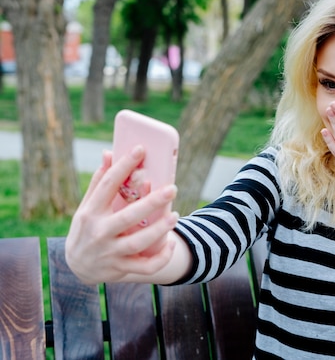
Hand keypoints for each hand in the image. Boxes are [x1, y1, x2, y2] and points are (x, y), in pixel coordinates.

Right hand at [65, 145, 178, 284]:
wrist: (77, 266)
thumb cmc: (88, 227)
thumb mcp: (87, 206)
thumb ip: (100, 182)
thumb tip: (108, 153)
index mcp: (91, 211)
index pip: (108, 185)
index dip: (124, 165)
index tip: (140, 149)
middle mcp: (99, 232)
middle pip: (127, 216)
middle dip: (151, 203)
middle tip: (172, 188)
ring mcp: (109, 252)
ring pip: (138, 243)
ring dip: (158, 230)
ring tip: (175, 216)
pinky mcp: (120, 269)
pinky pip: (145, 267)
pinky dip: (160, 258)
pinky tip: (171, 244)